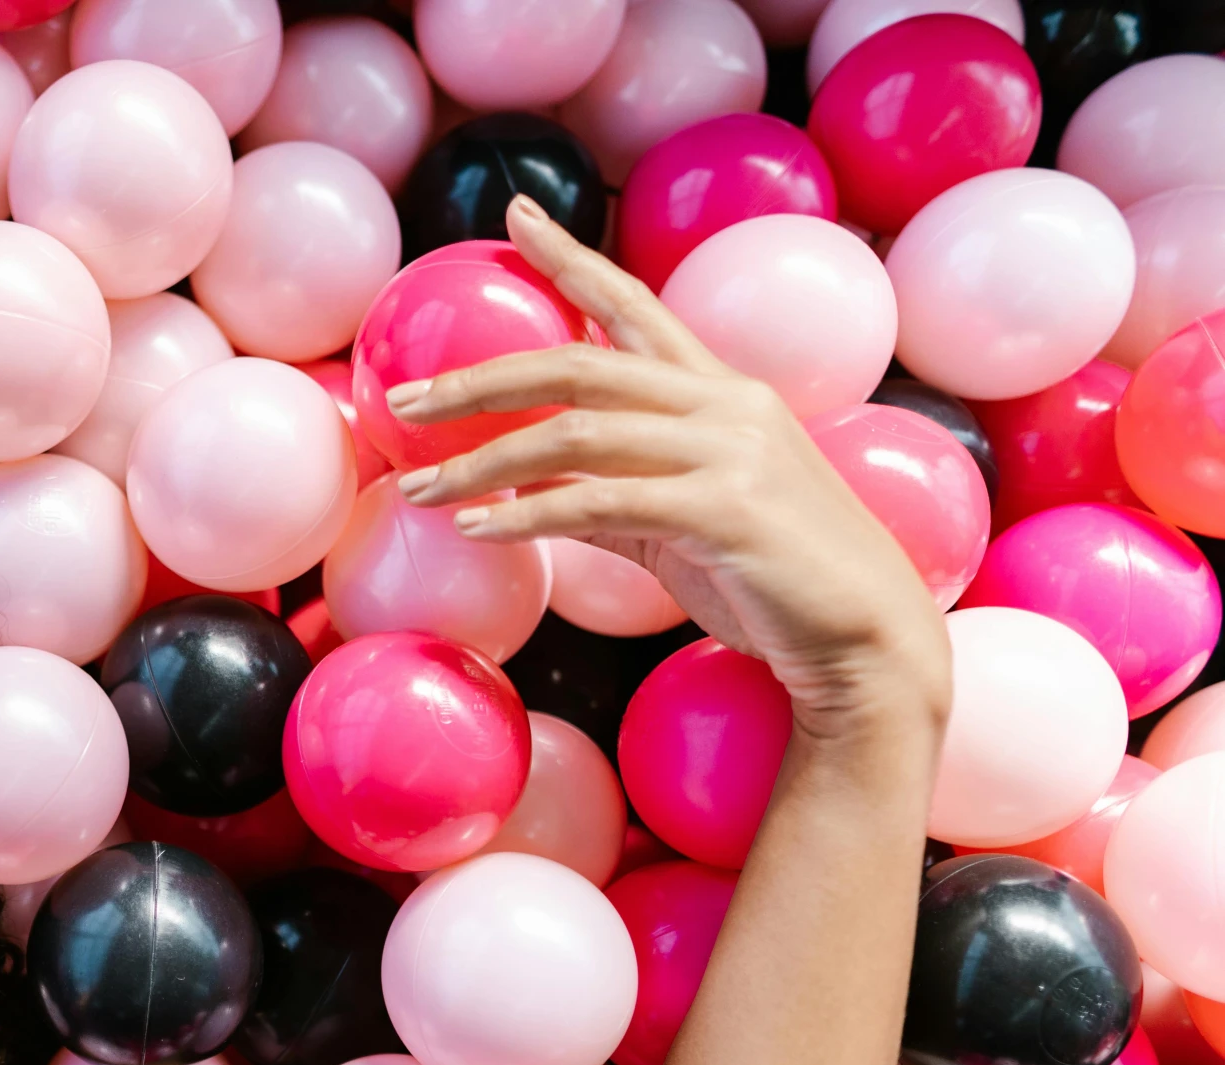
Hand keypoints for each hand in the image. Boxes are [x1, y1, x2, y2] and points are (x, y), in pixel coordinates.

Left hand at [388, 195, 949, 740]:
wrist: (867, 639)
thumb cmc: (776, 581)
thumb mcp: (684, 523)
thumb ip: (617, 497)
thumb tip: (531, 494)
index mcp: (720, 391)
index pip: (633, 304)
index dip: (570, 259)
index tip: (515, 216)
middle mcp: (726, 403)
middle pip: (578, 363)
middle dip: (480, 380)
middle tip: (406, 402)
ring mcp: (730, 451)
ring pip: (576, 434)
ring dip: (483, 462)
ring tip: (419, 491)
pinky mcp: (725, 509)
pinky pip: (600, 503)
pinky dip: (526, 517)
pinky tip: (477, 529)